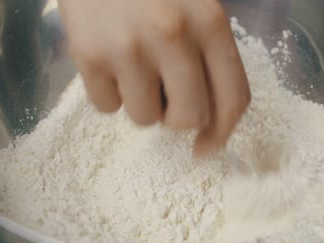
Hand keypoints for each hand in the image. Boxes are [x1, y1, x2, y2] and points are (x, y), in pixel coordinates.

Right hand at [58, 0, 249, 155]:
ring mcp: (129, 48)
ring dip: (141, 102)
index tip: (206, 147)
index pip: (233, 98)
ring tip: (132, 67)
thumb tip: (205, 120)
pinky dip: (109, 92)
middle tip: (163, 97)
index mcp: (210, 23)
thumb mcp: (196, 6)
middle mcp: (174, 37)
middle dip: (176, 117)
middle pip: (189, 118)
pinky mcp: (90, 56)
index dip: (222, 133)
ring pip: (144, 118)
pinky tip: (108, 61)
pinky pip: (107, 107)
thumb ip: (209, 55)